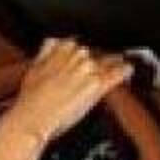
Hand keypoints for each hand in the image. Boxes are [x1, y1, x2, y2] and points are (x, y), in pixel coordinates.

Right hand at [0, 38, 133, 143]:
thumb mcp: (33, 68)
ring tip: (117, 66)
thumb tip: (51, 43)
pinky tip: (128, 72)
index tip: (82, 58)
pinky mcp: (98, 85)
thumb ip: (45, 52)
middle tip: (97, 68)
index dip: (80, 53)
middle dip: (96, 59)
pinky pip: (120, 73)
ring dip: (113, 64)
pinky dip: (125, 72)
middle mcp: (77, 55)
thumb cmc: (31, 99)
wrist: (35, 117)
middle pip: (94, 52)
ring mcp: (89, 69)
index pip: (77, 44)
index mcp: (61, 48)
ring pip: (109, 60)